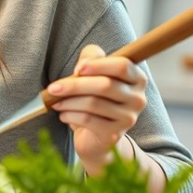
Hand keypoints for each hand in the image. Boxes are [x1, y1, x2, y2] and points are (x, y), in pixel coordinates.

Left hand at [47, 44, 147, 165]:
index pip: (122, 65)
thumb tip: (83, 64)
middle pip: (105, 85)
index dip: (98, 64)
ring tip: (56, 102)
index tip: (77, 68)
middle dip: (75, 85)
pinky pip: (88, 120)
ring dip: (68, 101)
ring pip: (94, 103)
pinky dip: (70, 115)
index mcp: (137, 79)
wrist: (97, 135)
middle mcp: (138, 98)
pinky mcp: (114, 134)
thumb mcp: (94, 72)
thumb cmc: (95, 97)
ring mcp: (128, 118)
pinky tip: (62, 114)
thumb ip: (92, 58)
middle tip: (53, 88)